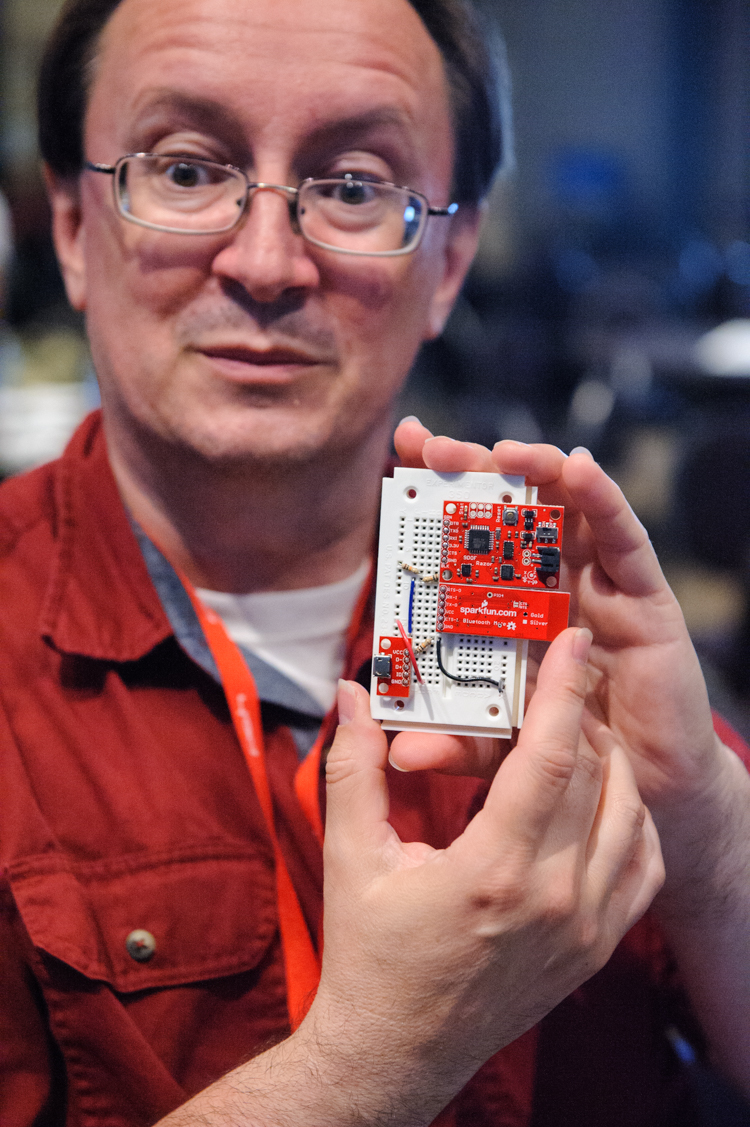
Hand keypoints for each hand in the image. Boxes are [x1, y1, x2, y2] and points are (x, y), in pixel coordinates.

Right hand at [307, 628, 662, 1121]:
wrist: (395, 1049)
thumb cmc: (371, 953)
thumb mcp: (352, 855)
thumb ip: (354, 767)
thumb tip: (355, 695)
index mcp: (491, 869)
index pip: (548, 758)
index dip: (563, 691)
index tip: (572, 644)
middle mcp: (552, 899)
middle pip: (594, 778)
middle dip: (581, 718)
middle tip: (559, 684)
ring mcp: (583, 930)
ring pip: (630, 818)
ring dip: (610, 766)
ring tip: (576, 735)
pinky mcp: (595, 950)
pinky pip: (642, 870)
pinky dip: (633, 824)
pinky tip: (603, 803)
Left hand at [392, 419, 726, 835]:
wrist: (646, 788)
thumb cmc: (574, 751)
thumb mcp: (503, 747)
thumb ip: (457, 742)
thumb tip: (400, 753)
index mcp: (512, 606)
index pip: (473, 537)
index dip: (443, 493)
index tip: (405, 453)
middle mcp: (553, 585)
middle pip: (515, 511)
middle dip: (478, 470)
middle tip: (439, 447)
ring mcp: (599, 587)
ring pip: (569, 510)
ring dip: (539, 471)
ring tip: (506, 450)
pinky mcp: (646, 599)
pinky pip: (625, 540)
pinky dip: (604, 500)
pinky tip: (579, 468)